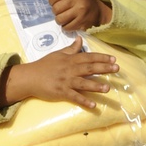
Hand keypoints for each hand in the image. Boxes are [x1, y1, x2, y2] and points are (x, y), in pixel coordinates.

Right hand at [0, 38, 118, 111]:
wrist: (29, 77)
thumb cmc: (44, 65)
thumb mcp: (58, 54)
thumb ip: (71, 49)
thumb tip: (80, 39)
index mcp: (69, 60)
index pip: (88, 57)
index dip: (101, 58)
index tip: (113, 59)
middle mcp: (69, 70)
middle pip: (89, 68)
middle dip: (103, 69)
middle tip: (117, 69)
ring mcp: (65, 82)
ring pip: (83, 83)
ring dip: (95, 86)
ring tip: (107, 89)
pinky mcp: (61, 92)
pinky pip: (74, 97)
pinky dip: (84, 101)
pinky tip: (93, 105)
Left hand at [46, 0, 110, 32]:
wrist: (97, 11)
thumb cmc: (80, 0)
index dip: (51, 0)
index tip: (56, 2)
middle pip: (55, 9)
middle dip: (56, 11)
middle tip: (62, 11)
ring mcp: (81, 11)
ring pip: (59, 19)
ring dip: (60, 20)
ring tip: (65, 17)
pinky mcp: (82, 22)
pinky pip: (66, 27)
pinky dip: (66, 26)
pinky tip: (70, 22)